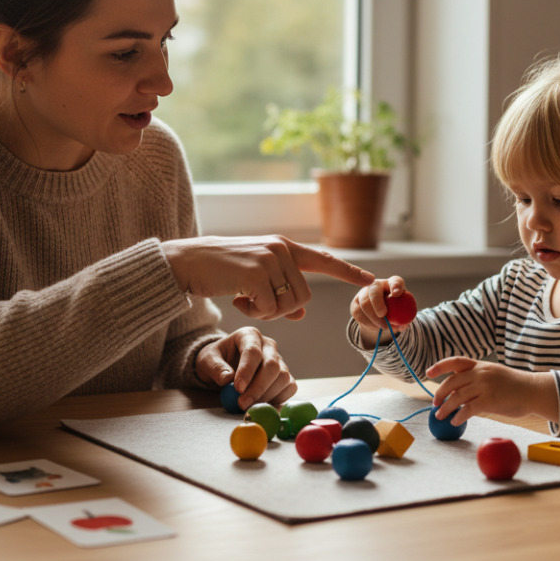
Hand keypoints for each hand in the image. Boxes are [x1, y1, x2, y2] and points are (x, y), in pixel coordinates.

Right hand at [163, 235, 374, 320]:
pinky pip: (270, 309)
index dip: (348, 271)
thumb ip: (280, 290)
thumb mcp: (254, 278)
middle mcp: (281, 249)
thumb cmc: (220, 270)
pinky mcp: (255, 273)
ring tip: (244, 299)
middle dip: (282, 310)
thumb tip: (301, 312)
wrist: (187, 262)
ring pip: (289, 304)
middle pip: (304, 296)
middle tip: (254, 304)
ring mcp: (269, 259)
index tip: (371, 279)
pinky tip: (236, 299)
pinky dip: (254, 313)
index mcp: (284, 247)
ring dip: (267, 313)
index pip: (323, 259)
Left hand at [195, 327, 296, 409]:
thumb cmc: (217, 360)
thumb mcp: (208, 360)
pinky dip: (278, 399)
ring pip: (283, 377)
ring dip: (267, 395)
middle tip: (242, 404)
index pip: (253, 351)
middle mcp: (268, 345)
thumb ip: (215, 367)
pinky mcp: (285, 375)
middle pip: (272, 365)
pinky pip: (290, 387)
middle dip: (258, 387)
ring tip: (248, 405)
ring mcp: (279, 360)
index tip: (238, 389)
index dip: (247, 371)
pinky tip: (261, 404)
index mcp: (249, 335)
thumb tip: (227, 379)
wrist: (225, 366)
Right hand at [350, 276, 409, 346]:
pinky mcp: (355, 304)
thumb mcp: (404, 313)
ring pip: (364, 304)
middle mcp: (376, 285)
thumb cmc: (395, 311)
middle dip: (378, 304)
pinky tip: (375, 327)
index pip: (395, 282)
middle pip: (374, 291)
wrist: (380, 314)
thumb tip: (403, 324)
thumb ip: (405, 317)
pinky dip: (367, 323)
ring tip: (384, 327)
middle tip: (383, 317)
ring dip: (373, 319)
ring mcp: (363, 293)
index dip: (396, 286)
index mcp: (391, 284)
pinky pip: (358, 314)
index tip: (397, 293)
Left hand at [425, 357, 558, 424]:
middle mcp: (481, 373)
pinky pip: (468, 409)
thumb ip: (477, 379)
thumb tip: (458, 390)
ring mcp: (485, 386)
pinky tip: (455, 421)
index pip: (455, 361)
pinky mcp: (490, 401)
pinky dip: (459, 416)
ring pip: (457, 397)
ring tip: (440, 416)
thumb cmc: (515, 386)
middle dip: (440, 393)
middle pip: (452, 382)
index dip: (440, 366)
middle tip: (435, 403)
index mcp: (481, 365)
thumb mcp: (494, 374)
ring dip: (445, 408)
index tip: (428, 372)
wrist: (534, 391)